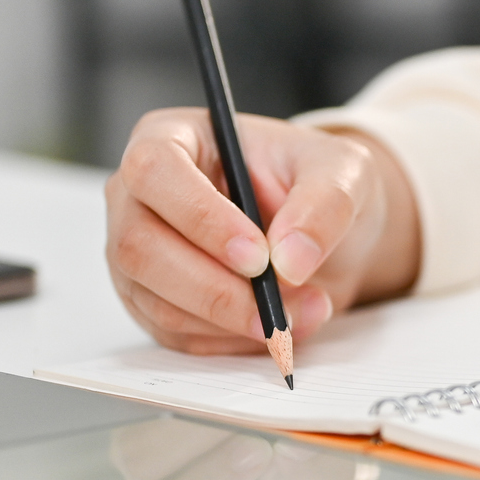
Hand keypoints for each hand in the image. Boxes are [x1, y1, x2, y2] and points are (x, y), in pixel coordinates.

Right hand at [106, 108, 420, 353]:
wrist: (320, 232)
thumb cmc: (316, 184)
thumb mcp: (343, 172)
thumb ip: (325, 205)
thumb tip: (291, 260)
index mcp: (171, 137)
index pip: (154, 171)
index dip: (200, 217)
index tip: (258, 256)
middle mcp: (138, 196)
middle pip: (139, 247)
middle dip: (214, 289)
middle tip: (277, 307)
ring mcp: (136, 253)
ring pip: (157, 302)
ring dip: (234, 321)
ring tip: (304, 310)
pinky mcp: (151, 302)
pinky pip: (177, 336)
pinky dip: (233, 342)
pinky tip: (278, 324)